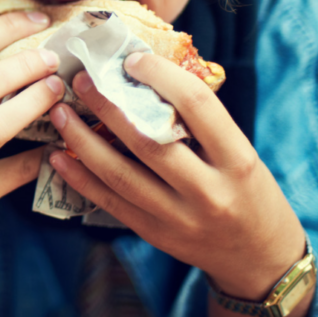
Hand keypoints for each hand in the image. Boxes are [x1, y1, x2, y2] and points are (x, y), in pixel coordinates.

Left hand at [49, 53, 305, 299]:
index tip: (131, 60)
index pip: (197, 106)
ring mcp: (179, 217)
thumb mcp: (240, 153)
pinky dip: (79, 178)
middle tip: (81, 80)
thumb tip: (145, 76)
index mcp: (237, 160)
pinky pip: (109, 202)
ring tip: (59, 114)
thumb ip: (200, 123)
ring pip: (120, 174)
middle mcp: (209, 191)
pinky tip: (57, 156)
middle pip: (148, 140)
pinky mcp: (154, 234)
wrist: (260, 256)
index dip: (161, 76)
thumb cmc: (247, 190)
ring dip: (82, 140)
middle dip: (108, 106)